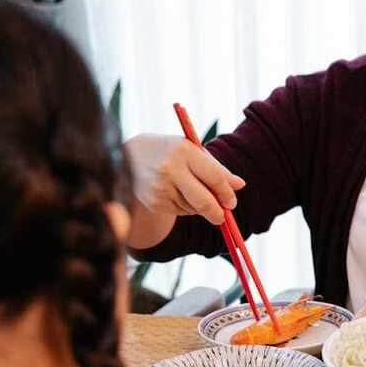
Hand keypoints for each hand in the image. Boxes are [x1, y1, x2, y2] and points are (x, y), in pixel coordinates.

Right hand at [124, 134, 245, 225]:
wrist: (125, 156)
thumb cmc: (167, 151)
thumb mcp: (190, 150)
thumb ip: (216, 168)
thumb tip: (240, 185)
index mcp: (184, 151)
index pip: (214, 177)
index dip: (227, 193)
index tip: (232, 202)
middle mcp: (170, 170)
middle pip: (204, 201)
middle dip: (218, 212)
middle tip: (223, 216)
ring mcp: (160, 188)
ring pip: (193, 208)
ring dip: (199, 206)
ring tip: (187, 188)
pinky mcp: (154, 203)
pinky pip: (180, 211)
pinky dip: (184, 207)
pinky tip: (174, 192)